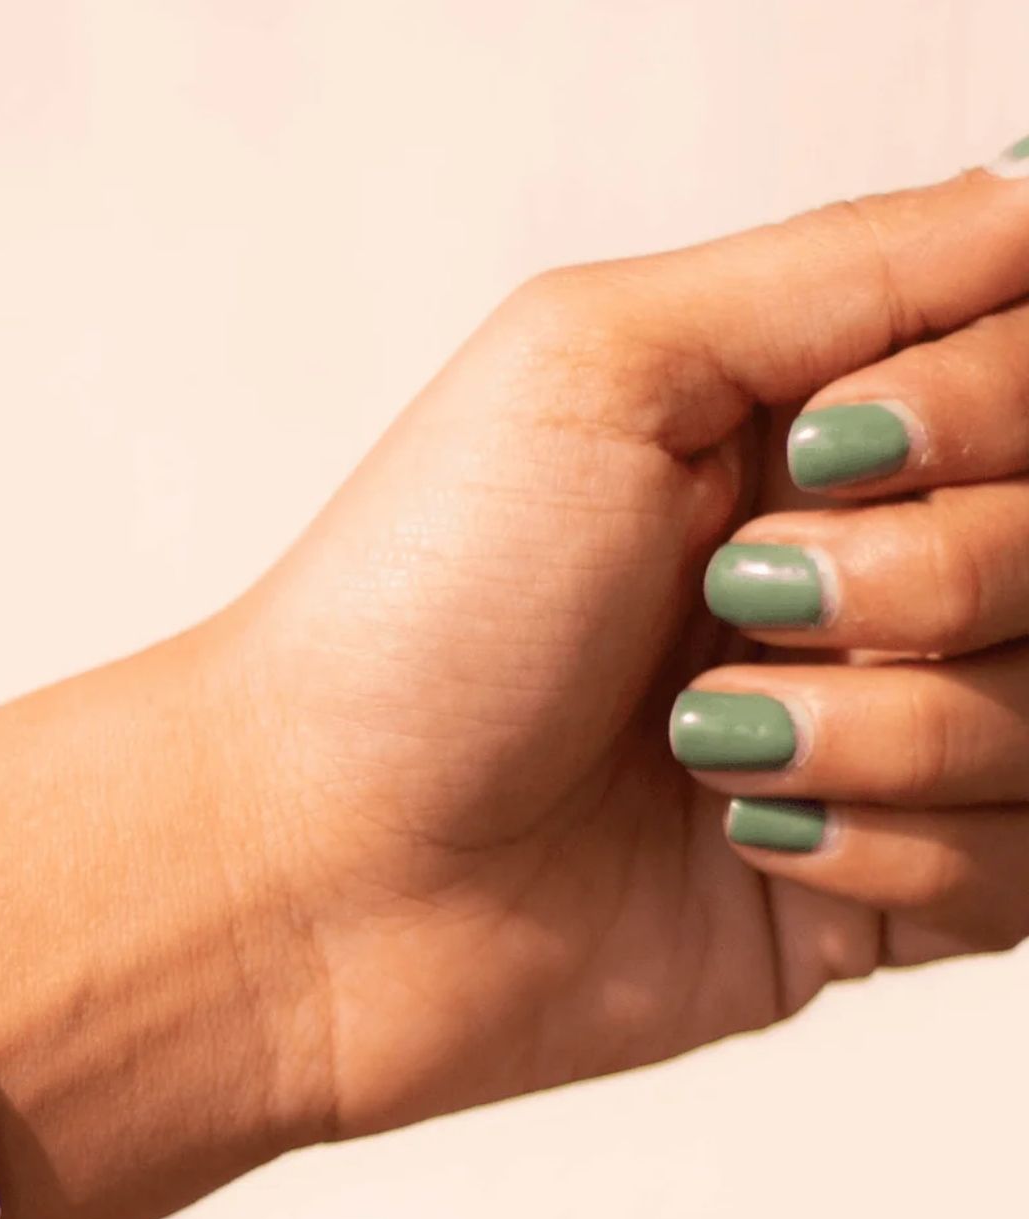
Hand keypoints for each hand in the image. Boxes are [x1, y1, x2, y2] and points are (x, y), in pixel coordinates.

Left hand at [216, 155, 1028, 1136]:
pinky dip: (890, 854)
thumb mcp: (600, 358)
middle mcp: (860, 575)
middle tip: (734, 606)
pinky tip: (740, 843)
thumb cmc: (409, 620)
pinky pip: (1024, 871)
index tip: (831, 455)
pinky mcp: (868, 898)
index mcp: (805, 426)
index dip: (991, 409)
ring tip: (700, 746)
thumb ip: (852, 268)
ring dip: (887, 731)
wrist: (313, 871)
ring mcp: (873, 742)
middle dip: (929, 578)